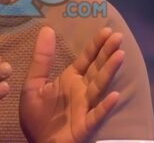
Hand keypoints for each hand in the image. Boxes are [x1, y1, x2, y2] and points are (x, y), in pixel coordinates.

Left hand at [20, 26, 123, 142]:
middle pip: (96, 68)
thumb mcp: (33, 84)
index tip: (106, 30)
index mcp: (70, 79)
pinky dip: (105, 106)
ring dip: (109, 71)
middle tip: (118, 36)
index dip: (96, 45)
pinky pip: (96, 114)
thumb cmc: (37, 116)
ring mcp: (84, 107)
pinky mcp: (84, 125)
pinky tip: (115, 95)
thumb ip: (41, 59)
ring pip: (99, 86)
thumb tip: (47, 29)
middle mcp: (81, 90)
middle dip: (107, 53)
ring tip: (120, 55)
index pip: (86, 58)